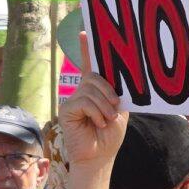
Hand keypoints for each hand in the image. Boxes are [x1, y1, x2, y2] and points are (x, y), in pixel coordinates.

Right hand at [57, 32, 127, 171]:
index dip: (87, 49)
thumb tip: (122, 75)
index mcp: (96, 90)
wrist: (100, 156)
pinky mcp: (67, 109)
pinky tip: (98, 123)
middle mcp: (83, 92)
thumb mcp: (120, 110)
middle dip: (108, 90)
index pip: (91, 65)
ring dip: (104, 105)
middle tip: (115, 106)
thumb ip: (118, 92)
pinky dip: (96, 112)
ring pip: (91, 89)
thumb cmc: (110, 135)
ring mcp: (73, 100)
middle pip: (95, 76)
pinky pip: (84, 101)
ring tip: (107, 120)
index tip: (84, 32)